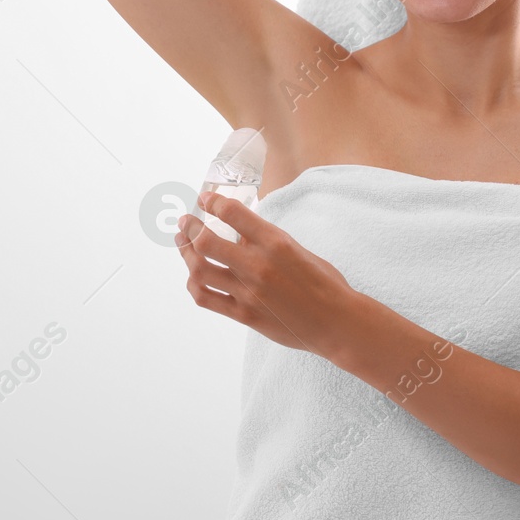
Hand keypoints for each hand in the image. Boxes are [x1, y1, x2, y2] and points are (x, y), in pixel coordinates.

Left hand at [175, 190, 359, 358]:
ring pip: (200, 270)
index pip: (234, 214)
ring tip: (182, 244)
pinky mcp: (244, 315)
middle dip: (189, 227)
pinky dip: (194, 284)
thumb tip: (241, 233)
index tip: (206, 198)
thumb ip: (268, 242)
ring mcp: (248, 292)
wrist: (336, 322)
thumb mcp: (298, 250)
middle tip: (185, 221)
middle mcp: (258, 265)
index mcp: (276, 243)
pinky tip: (193, 276)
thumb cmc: (324, 284)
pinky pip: (207, 298)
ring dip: (186, 253)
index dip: (214, 202)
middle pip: (206, 242)